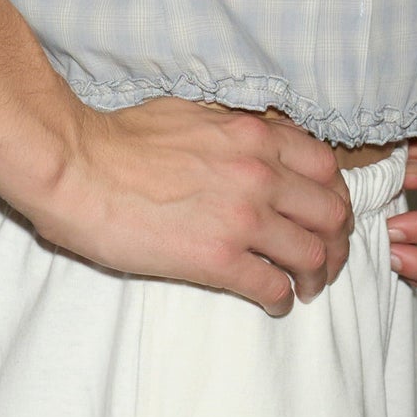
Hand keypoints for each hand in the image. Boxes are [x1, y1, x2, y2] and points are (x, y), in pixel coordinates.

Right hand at [33, 94, 353, 315]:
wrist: (79, 169)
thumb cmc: (121, 139)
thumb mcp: (193, 113)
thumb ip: (234, 130)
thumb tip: (252, 142)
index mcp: (255, 136)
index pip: (326, 168)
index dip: (333, 196)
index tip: (325, 214)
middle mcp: (260, 174)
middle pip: (331, 213)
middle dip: (336, 240)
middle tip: (326, 258)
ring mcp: (243, 218)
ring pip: (312, 254)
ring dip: (317, 276)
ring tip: (307, 288)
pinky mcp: (219, 260)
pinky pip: (273, 287)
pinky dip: (282, 300)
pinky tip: (275, 304)